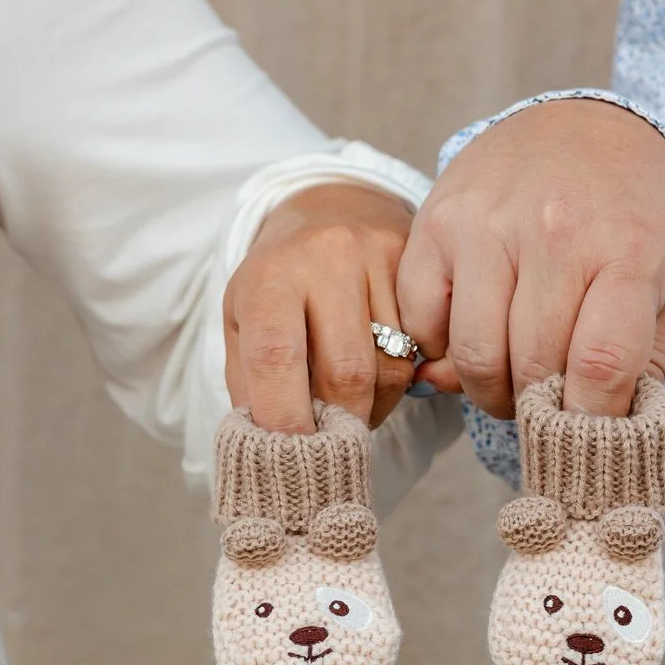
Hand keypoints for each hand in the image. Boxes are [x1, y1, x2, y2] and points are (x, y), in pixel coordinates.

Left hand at [224, 182, 415, 432]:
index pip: (277, 357)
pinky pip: (421, 347)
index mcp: (269, 277)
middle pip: (347, 371)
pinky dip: (402, 378)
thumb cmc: (278, 280)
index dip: (286, 419)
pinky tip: (381, 371)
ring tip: (354, 404)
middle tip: (330, 437)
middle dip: (340, 422)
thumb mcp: (244, 323)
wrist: (331, 207)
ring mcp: (377, 256)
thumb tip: (268, 449)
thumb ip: (251, 386)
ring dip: (374, 407)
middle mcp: (325, 258)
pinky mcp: (417, 262)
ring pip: (392, 368)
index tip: (290, 457)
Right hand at [397, 99, 664, 417]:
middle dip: (540, 409)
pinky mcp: (436, 221)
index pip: (600, 364)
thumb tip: (598, 429)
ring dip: (490, 389)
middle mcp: (555, 232)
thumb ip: (647, 361)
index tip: (588, 435)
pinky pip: (421, 321)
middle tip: (549, 405)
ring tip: (510, 381)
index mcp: (628, 251)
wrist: (585, 126)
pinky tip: (472, 335)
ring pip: (473, 353)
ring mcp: (488, 224)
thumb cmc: (635, 216)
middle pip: (531, 367)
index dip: (590, 420)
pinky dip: (441, 349)